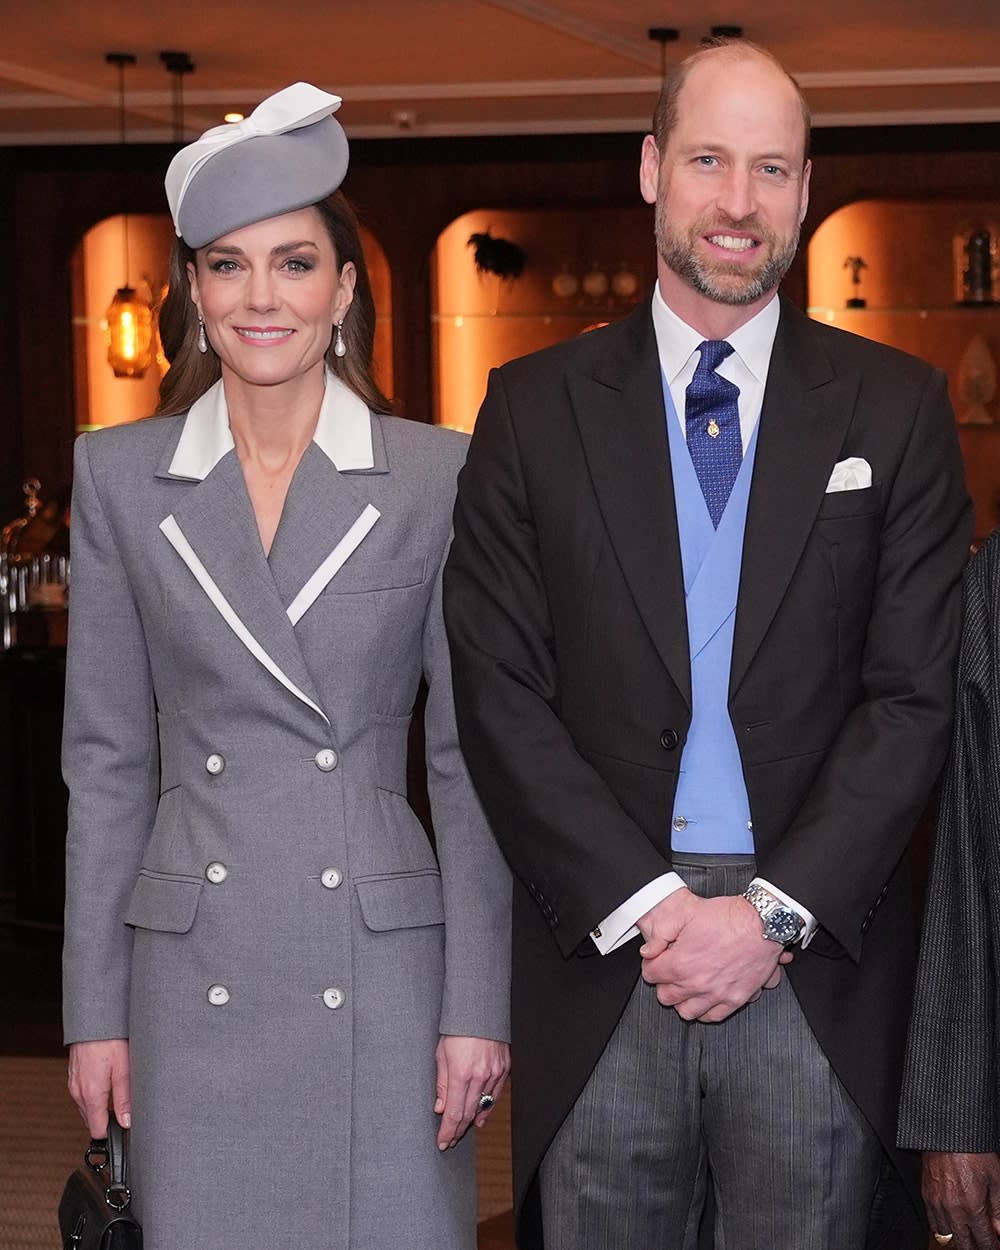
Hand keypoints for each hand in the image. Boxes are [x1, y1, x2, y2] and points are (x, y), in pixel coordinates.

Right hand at [67, 1039, 130, 1137]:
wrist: (94, 1019)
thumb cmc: (109, 1039)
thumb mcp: (124, 1068)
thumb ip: (124, 1098)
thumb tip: (127, 1122)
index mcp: (91, 1094)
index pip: (97, 1130)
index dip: (111, 1134)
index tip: (124, 1131)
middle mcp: (78, 1092)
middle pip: (92, 1120)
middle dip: (107, 1121)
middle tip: (126, 1112)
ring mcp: (74, 1084)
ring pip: (88, 1108)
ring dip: (101, 1108)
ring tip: (119, 1096)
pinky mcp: (74, 1076)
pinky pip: (84, 1095)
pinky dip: (95, 1096)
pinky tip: (108, 1084)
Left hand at [433, 1035, 509, 1149]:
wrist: (480, 1009)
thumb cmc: (457, 1028)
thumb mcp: (441, 1054)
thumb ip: (441, 1083)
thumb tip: (440, 1108)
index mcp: (461, 1073)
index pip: (454, 1113)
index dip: (448, 1131)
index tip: (442, 1142)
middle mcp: (480, 1076)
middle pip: (468, 1113)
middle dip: (458, 1130)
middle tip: (450, 1141)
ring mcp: (495, 1073)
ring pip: (483, 1106)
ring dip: (471, 1121)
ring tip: (461, 1132)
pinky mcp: (504, 1068)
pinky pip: (495, 1094)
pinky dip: (487, 1108)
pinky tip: (480, 1117)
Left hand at [637, 889, 791, 1022]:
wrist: (762, 924)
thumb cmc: (728, 917)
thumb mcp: (686, 912)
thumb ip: (661, 932)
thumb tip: (648, 950)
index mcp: (681, 963)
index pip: (651, 974)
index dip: (652, 964)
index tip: (657, 959)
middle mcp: (696, 984)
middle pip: (665, 996)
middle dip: (664, 983)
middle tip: (670, 971)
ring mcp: (716, 995)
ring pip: (686, 1012)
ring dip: (682, 1000)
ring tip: (686, 986)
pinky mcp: (735, 999)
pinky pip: (713, 1016)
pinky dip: (706, 1010)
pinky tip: (705, 998)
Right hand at [922, 1151, 999, 1248]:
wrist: (948, 1132)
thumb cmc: (973, 1151)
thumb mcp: (996, 1180)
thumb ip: (999, 1210)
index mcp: (972, 1207)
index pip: (985, 1243)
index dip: (992, 1247)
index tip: (995, 1245)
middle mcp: (952, 1209)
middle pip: (964, 1245)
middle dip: (975, 1247)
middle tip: (983, 1241)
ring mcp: (936, 1203)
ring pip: (946, 1237)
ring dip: (959, 1238)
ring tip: (969, 1232)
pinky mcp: (926, 1195)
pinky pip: (933, 1223)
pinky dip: (943, 1227)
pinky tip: (953, 1221)